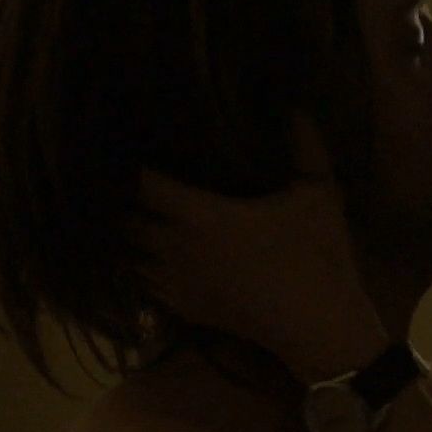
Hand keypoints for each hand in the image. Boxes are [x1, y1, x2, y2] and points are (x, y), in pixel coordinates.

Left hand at [131, 114, 387, 377]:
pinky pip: (144, 286)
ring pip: (128, 257)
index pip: (145, 186)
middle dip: (116, 202)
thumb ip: (305, 146)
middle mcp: (178, 249)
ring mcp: (179, 284)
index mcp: (201, 216)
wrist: (319, 328)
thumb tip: (297, 104)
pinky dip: (136, 269)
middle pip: (126, 222)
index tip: (121, 149)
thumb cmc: (316, 256)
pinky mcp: (187, 309)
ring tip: (119, 214)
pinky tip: (141, 255)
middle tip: (111, 179)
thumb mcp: (318, 194)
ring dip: (123, 238)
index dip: (128, 168)